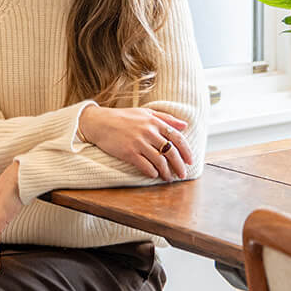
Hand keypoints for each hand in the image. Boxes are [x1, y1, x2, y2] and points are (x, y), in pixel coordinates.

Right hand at [78, 105, 193, 181]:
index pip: (177, 137)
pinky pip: (145, 166)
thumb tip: (185, 125)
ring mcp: (138, 143)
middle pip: (171, 152)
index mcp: (154, 122)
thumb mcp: (146, 112)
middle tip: (183, 174)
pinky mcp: (128, 153)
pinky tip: (154, 175)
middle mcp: (149, 132)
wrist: (100, 122)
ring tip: (168, 178)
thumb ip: (166, 118)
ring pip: (159, 161)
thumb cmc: (123, 117)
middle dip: (179, 166)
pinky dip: (152, 173)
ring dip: (166, 172)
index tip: (190, 161)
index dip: (186, 151)